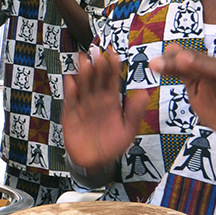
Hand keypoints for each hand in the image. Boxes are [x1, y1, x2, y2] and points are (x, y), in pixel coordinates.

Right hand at [63, 48, 149, 170]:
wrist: (95, 162)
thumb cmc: (113, 144)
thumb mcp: (128, 130)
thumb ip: (135, 112)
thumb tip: (145, 93)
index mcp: (111, 101)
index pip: (113, 80)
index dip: (113, 67)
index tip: (114, 54)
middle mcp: (97, 100)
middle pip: (97, 79)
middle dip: (98, 66)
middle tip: (98, 52)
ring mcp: (83, 106)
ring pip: (83, 87)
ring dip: (83, 74)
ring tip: (84, 60)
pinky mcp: (71, 115)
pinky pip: (70, 101)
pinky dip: (70, 92)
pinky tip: (70, 81)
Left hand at [151, 43, 215, 150]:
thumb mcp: (198, 95)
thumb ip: (183, 74)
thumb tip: (167, 50)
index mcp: (209, 72)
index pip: (187, 66)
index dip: (171, 65)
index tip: (152, 65)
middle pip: (201, 65)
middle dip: (185, 60)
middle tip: (169, 56)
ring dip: (203, 64)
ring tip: (185, 59)